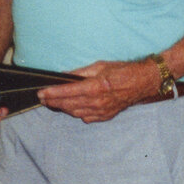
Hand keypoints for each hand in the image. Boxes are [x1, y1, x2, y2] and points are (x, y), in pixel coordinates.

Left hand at [38, 59, 155, 122]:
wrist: (142, 83)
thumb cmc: (123, 72)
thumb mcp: (99, 66)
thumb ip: (80, 73)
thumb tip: (65, 76)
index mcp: (94, 87)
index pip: (66, 92)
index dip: (51, 93)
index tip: (41, 93)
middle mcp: (97, 102)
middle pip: (68, 104)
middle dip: (53, 101)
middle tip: (43, 99)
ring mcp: (101, 111)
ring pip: (75, 113)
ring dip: (63, 108)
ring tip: (53, 103)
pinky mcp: (105, 116)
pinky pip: (86, 118)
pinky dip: (76, 113)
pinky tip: (71, 108)